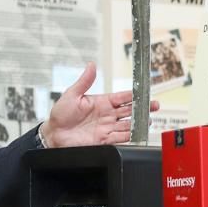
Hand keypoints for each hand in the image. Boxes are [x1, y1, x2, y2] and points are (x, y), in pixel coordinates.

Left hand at [39, 62, 159, 146]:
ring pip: (128, 124)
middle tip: (154, 105)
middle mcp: (106, 115)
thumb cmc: (60, 114)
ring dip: (138, 122)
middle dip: (142, 108)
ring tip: (149, 120)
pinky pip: (120, 138)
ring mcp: (106, 128)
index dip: (133, 94)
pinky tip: (137, 133)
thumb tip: (91, 65)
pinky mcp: (104, 140)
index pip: (121, 97)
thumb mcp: (72, 94)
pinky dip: (130, 136)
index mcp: (101, 102)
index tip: (144, 91)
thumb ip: (84, 81)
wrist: (53, 135)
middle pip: (129, 111)